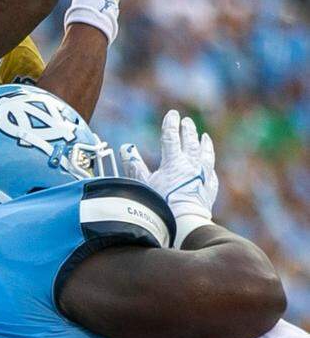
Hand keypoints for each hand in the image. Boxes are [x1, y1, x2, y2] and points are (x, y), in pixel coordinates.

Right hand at [121, 110, 217, 238]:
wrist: (182, 223)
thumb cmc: (159, 205)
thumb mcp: (142, 184)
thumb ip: (134, 165)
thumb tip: (125, 148)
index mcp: (173, 162)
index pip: (171, 137)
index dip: (170, 124)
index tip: (172, 114)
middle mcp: (191, 165)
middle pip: (191, 142)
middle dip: (188, 130)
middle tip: (187, 122)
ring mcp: (203, 176)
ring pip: (205, 154)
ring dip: (204, 144)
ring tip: (205, 137)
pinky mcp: (209, 189)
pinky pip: (211, 174)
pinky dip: (209, 168)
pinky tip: (209, 167)